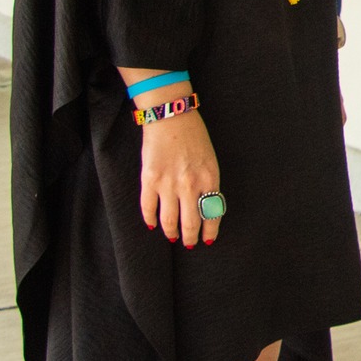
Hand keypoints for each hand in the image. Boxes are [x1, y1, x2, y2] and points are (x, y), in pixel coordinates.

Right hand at [140, 108, 221, 247]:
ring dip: (171, 232)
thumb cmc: (194, 137)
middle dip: (190, 237)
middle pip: (190, 223)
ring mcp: (168, 184)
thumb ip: (208, 184)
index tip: (207, 239)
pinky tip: (152, 224)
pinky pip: (148, 207)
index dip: (209, 231)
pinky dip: (150, 219)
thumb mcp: (210, 161)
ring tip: (172, 236)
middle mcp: (190, 185)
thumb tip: (205, 208)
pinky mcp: (149, 179)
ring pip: (169, 220)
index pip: (212, 214)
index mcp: (210, 179)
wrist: (172, 117)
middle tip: (188, 243)